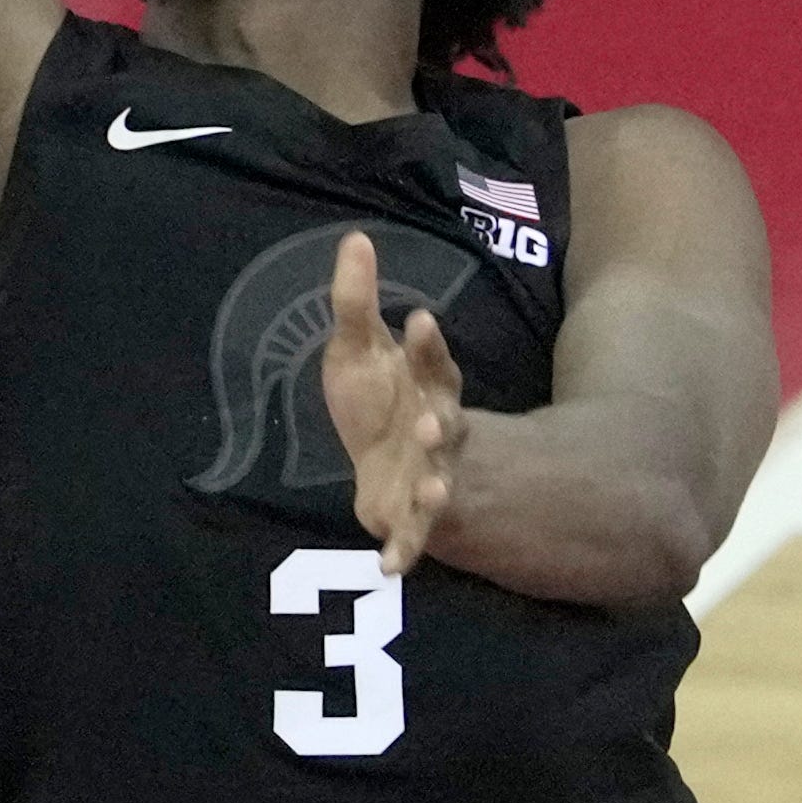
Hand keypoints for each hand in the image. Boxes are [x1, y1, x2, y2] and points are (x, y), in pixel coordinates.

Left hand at [321, 229, 463, 575]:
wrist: (390, 470)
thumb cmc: (378, 402)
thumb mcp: (359, 350)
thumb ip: (356, 302)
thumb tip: (355, 237)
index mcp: (427, 389)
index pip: (432, 365)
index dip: (427, 348)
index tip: (418, 321)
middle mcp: (436, 434)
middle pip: (445, 427)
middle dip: (441, 425)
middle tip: (432, 421)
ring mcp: (429, 478)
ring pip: (439, 484)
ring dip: (437, 486)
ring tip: (433, 487)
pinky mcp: (411, 520)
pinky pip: (412, 540)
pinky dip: (403, 553)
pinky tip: (388, 565)